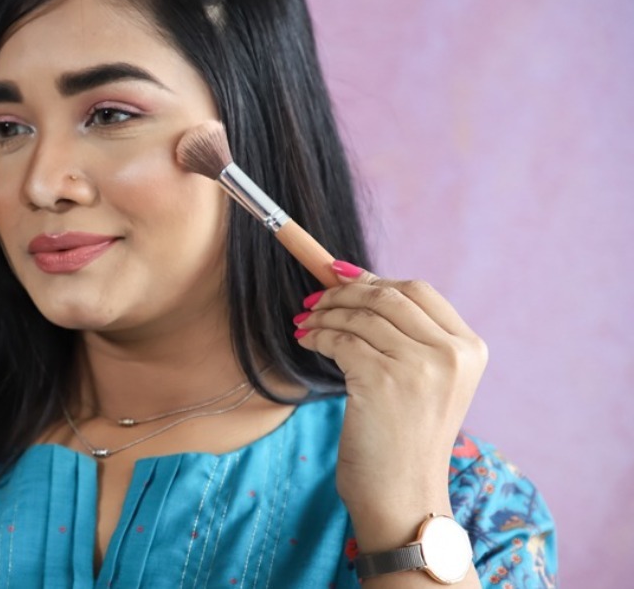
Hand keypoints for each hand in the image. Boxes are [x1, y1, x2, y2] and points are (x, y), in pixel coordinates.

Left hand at [292, 260, 486, 548]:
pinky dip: (317, 336)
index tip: (338, 274)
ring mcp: (420, 366)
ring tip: (303, 323)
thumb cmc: (404, 441)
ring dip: (323, 313)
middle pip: (387, 294)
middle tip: (312, 299)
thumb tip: (356, 283)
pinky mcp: (384, 380)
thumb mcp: (425, 383)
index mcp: (469, 348)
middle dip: (342, 291)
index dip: (373, 276)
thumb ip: (407, 337)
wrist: (403, 497)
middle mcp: (451, 352)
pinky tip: (305, 341)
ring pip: (359, 314)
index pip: (418, 289)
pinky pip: (340, 339)